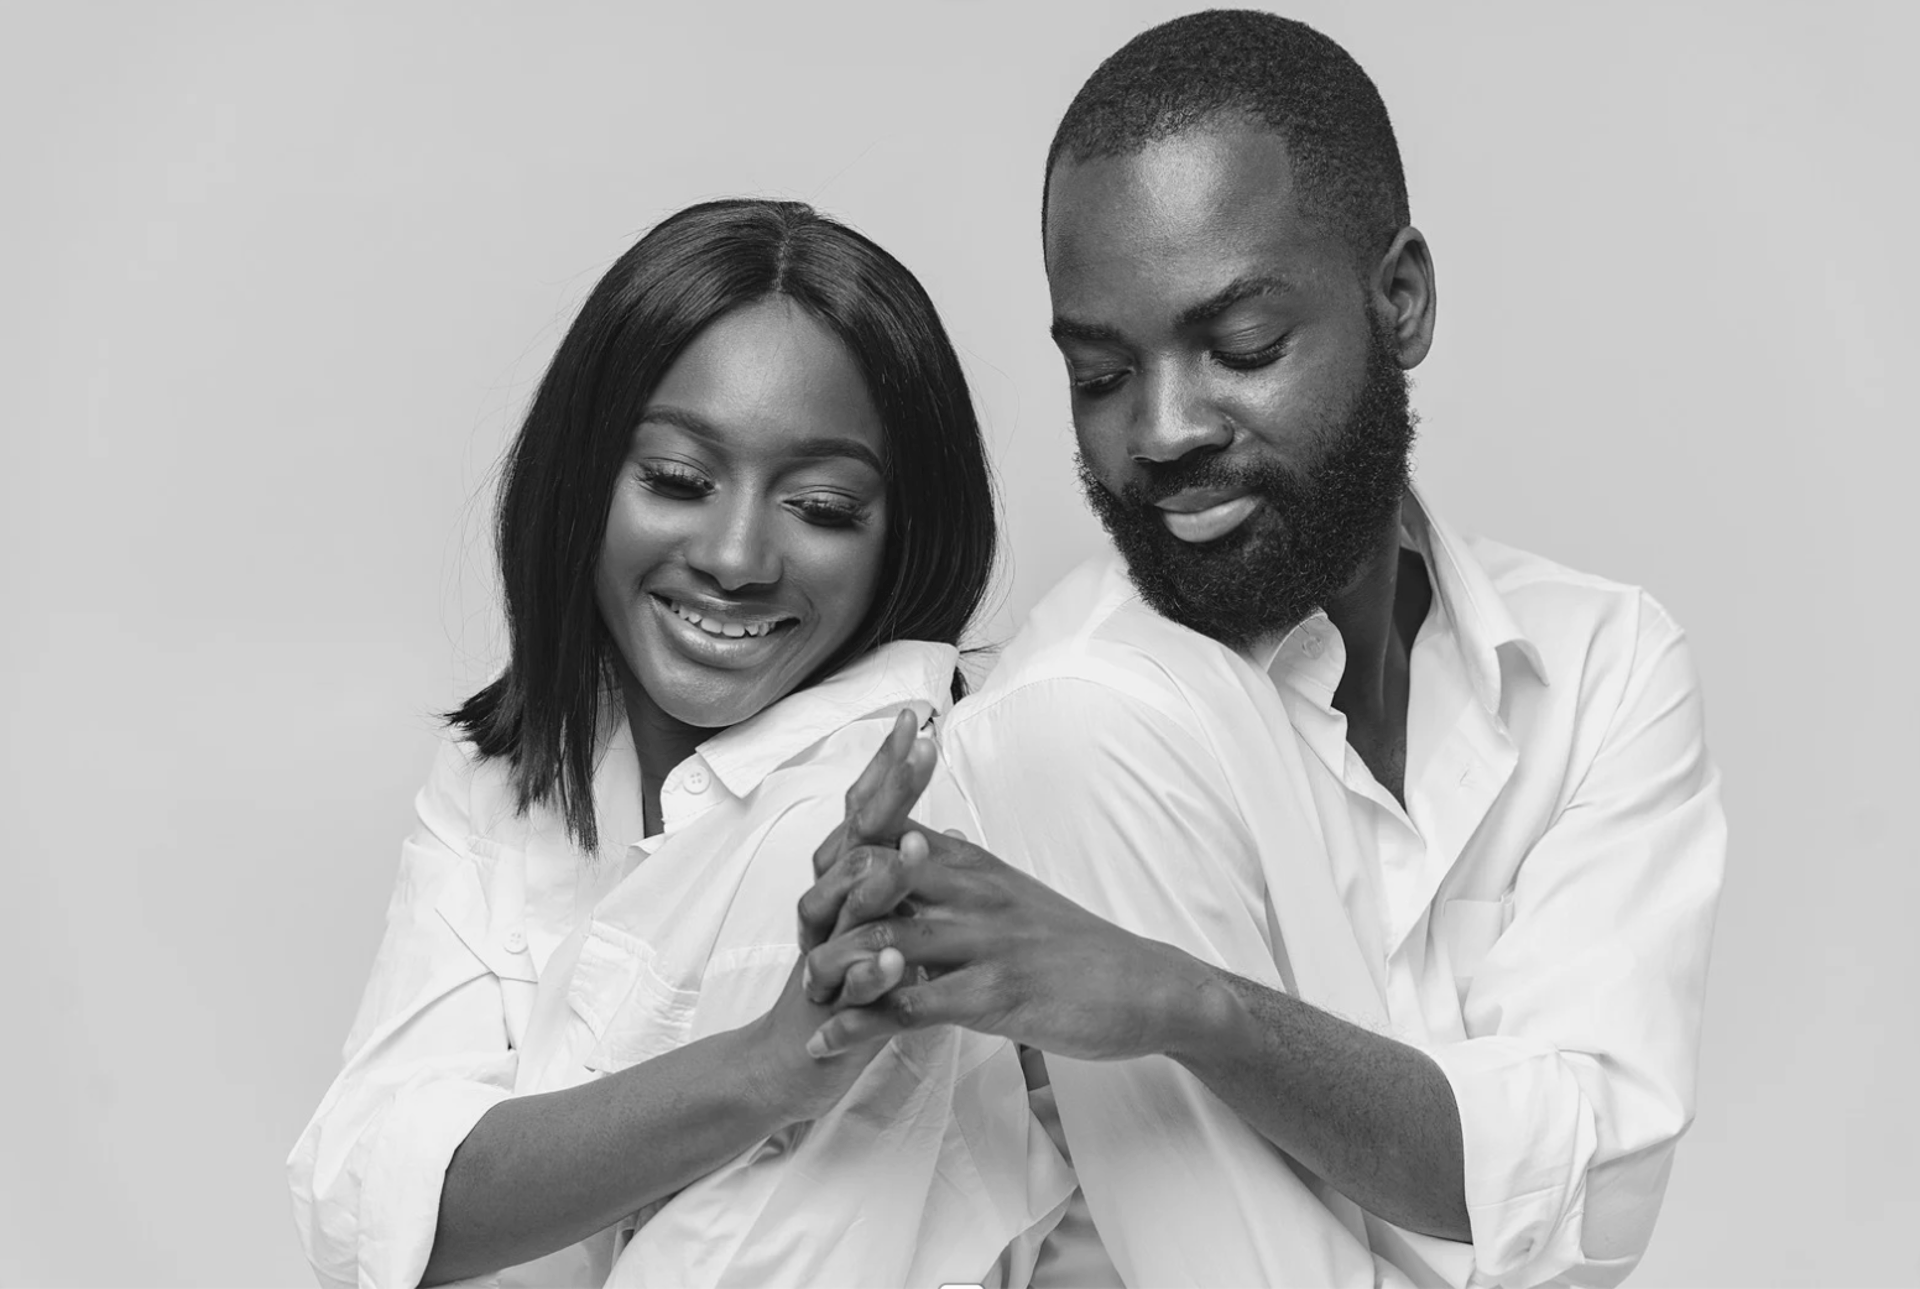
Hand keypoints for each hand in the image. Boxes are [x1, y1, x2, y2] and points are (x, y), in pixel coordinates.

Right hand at [744, 708, 939, 1122]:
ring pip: (848, 911)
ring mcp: (825, 957)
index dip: (890, 767)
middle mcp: (830, 909)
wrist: (788, 1063)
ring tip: (916, 845)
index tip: (918, 718)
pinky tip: (892, 963)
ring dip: (882, 880)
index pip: (868, 814)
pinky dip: (867, 975)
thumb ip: (907, 883)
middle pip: (854, 841)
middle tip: (919, 748)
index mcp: (846, 886)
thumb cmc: (844, 989)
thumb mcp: (883, 928)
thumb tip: (950, 838)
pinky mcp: (826, 1011)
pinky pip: (845, 990)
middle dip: (887, 794)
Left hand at [801, 829, 1211, 1062]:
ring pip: (882, 940)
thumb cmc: (1077, 944)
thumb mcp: (1016, 888)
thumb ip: (966, 865)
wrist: (1144, 986)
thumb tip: (932, 833)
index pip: (890, 834)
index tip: (811, 882)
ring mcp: (982, 942)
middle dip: (824, 907)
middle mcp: (972, 891)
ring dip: (832, 969)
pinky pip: (909, 1006)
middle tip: (796, 939)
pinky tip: (828, 1041)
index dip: (840, 853)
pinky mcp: (993, 995)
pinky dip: (860, 1023)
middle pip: (873, 875)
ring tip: (804, 994)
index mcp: (973, 862)